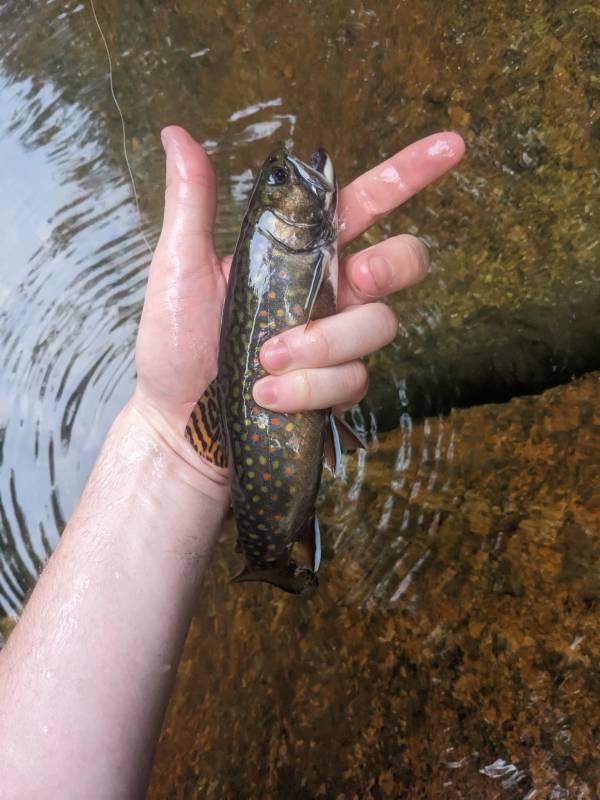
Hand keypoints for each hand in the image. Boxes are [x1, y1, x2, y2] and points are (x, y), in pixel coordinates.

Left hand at [134, 126, 464, 479]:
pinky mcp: (337, 386)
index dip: (409, 174)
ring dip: (322, 345)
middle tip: (358, 276)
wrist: (178, 424)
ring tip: (265, 363)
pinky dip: (309, 388)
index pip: (365, 204)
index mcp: (300, 251)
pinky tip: (269, 396)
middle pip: (404, 261)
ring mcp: (338, 341)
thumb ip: (193, 204)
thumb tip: (177, 135)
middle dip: (393, 264)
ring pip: (379, 325)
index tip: (451, 146)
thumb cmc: (175, 344)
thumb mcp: (180, 267)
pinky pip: (353, 378)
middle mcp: (329, 290)